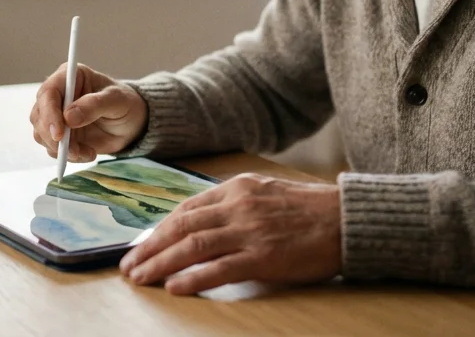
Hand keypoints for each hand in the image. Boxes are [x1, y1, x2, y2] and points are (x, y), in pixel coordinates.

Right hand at [29, 64, 147, 161]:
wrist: (131, 123)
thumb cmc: (125, 103)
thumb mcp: (116, 100)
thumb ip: (94, 105)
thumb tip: (68, 117)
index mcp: (69, 77)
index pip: (48, 92)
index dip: (49, 114)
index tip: (59, 134)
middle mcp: (58, 95)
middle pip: (39, 115)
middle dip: (53, 137)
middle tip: (74, 150)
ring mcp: (56, 116)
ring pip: (41, 134)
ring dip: (61, 149)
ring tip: (87, 152)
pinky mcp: (59, 135)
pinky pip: (52, 149)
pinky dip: (68, 156)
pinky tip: (88, 153)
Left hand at [119, 173, 341, 294]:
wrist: (346, 219)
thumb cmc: (309, 209)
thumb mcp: (265, 192)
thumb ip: (234, 203)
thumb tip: (199, 222)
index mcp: (237, 188)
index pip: (186, 209)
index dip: (158, 229)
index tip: (140, 245)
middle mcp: (239, 206)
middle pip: (182, 228)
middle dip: (149, 247)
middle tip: (129, 266)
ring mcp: (250, 231)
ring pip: (193, 246)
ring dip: (161, 263)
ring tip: (141, 278)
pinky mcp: (264, 257)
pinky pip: (220, 269)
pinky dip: (193, 278)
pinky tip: (175, 287)